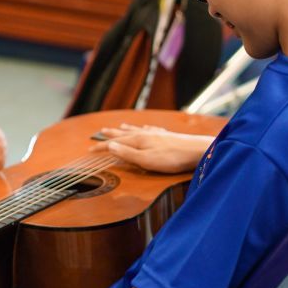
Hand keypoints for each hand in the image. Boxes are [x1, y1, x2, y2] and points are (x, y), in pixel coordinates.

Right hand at [91, 124, 212, 173]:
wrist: (197, 150)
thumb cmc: (171, 158)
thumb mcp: (146, 160)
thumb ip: (127, 153)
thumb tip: (109, 146)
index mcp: (138, 140)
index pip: (115, 143)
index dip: (102, 147)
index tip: (89, 149)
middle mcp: (145, 134)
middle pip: (124, 134)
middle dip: (112, 134)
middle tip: (101, 131)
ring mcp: (157, 134)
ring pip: (137, 130)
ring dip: (126, 129)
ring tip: (120, 126)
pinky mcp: (167, 136)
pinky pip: (150, 130)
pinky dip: (144, 128)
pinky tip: (146, 128)